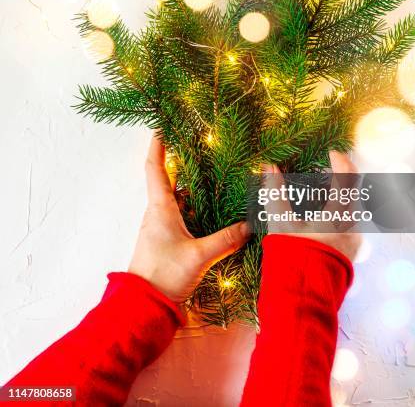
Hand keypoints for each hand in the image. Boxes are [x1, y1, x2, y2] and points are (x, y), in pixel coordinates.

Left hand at [128, 136, 250, 301]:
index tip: (161, 127)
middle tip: (205, 152)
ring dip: (195, 192)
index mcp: (160, 208)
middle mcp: (159, 214)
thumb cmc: (163, 276)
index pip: (155, 168)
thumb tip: (250, 226)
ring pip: (180, 201)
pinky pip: (184, 218)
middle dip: (186, 166)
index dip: (157, 145)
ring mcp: (162, 228)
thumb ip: (226, 240)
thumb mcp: (199, 256)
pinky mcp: (168, 242)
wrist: (144, 307)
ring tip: (218, 181)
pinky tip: (216, 214)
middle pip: (172, 182)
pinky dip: (198, 211)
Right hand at [263, 150, 362, 261]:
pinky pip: (352, 224)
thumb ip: (275, 193)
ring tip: (322, 193)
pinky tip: (325, 216)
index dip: (341, 161)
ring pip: (354, 209)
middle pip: (355, 192)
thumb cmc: (290, 259)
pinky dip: (341, 213)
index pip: (349, 178)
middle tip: (327, 170)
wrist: (302, 299)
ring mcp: (356, 242)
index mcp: (338, 217)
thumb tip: (269, 167)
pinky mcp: (354, 253)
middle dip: (342, 178)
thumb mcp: (280, 224)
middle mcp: (353, 228)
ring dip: (342, 196)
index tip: (332, 152)